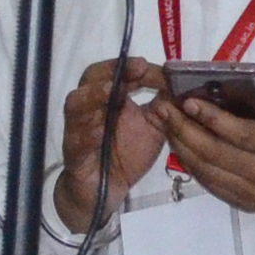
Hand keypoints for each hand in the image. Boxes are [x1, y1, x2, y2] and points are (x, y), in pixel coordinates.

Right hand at [55, 59, 164, 230]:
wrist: (106, 189)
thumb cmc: (127, 154)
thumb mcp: (153, 128)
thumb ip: (165, 107)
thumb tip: (180, 86)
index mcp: (111, 97)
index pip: (115, 72)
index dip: (128, 66)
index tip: (146, 66)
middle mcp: (91, 106)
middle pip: (90, 78)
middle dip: (111, 72)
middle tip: (134, 72)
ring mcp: (78, 128)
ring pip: (76, 105)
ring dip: (92, 96)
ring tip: (109, 91)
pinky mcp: (74, 153)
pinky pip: (76, 140)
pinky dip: (87, 134)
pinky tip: (100, 131)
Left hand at [164, 64, 254, 229]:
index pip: (244, 135)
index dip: (215, 120)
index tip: (190, 102)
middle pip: (217, 153)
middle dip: (186, 130)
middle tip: (162, 108)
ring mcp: (250, 191)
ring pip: (208, 170)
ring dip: (181, 146)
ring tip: (163, 122)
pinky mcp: (242, 202)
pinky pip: (210, 184)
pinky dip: (190, 165)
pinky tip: (176, 145)